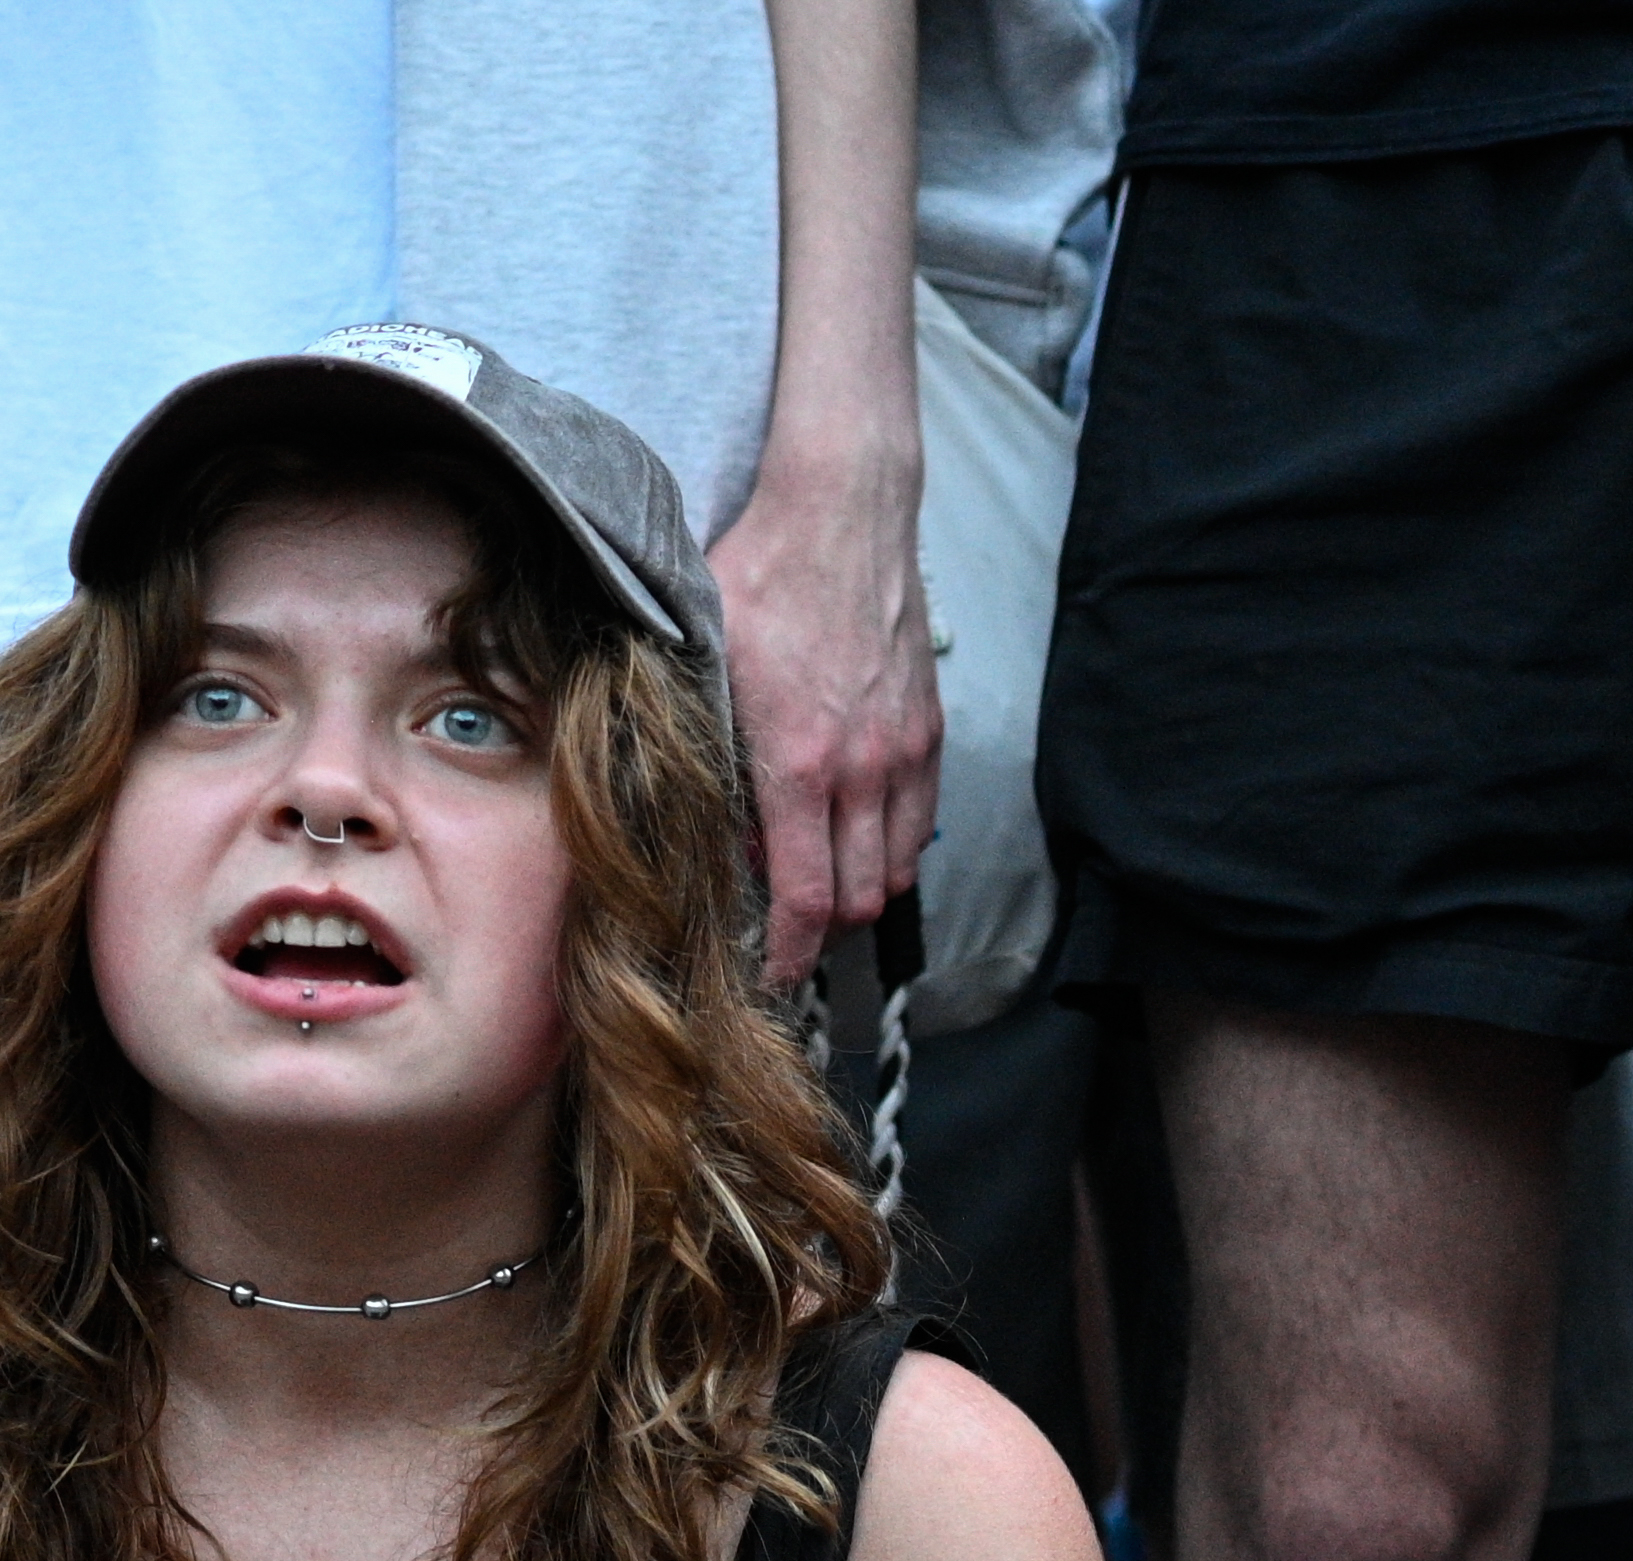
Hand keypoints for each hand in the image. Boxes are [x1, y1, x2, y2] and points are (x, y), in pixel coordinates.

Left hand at [706, 455, 940, 987]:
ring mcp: (904, 753)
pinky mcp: (928, 730)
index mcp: (800, 764)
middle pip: (859, 899)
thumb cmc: (763, 575)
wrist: (845, 511)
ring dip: (862, 893)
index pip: (805, 899)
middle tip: (788, 940)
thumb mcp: (703, 662)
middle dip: (823, 934)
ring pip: (898, 868)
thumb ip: (707, 750)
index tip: (771, 977)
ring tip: (822, 890)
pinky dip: (894, 848)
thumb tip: (704, 822)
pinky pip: (921, 822)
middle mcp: (863, 771)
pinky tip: (860, 837)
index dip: (789, 954)